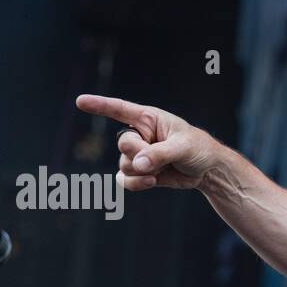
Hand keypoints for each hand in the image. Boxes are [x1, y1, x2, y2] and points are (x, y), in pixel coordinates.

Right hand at [74, 94, 218, 190]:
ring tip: (162, 169)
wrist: (207, 170)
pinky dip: (136, 184)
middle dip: (140, 154)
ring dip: (142, 171)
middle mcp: (139, 135)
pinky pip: (125, 180)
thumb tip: (137, 164)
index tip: (80, 101)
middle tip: (160, 156)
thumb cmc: (197, 149)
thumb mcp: (183, 147)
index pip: (119, 109)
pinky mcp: (140, 173)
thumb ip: (160, 153)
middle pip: (123, 145)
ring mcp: (137, 155)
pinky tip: (152, 182)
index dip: (99, 105)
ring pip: (124, 165)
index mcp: (148, 119)